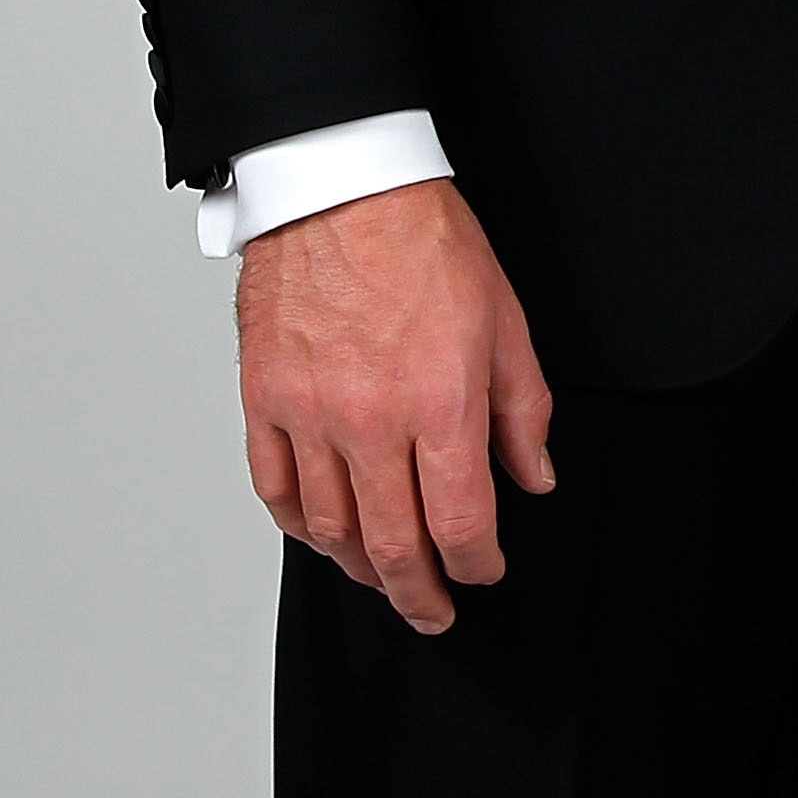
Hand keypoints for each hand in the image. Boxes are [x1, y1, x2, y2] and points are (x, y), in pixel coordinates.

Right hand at [233, 178, 554, 634]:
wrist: (343, 187)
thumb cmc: (426, 242)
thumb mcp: (507, 321)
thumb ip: (524, 411)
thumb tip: (533, 476)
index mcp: (440, 402)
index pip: (461, 521)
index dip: (478, 564)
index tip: (487, 571)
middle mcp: (371, 421)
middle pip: (392, 545)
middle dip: (420, 593)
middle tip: (435, 610)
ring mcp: (310, 414)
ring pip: (330, 530)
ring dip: (361, 569)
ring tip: (386, 579)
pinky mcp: (264, 400)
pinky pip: (276, 490)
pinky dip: (301, 527)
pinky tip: (324, 537)